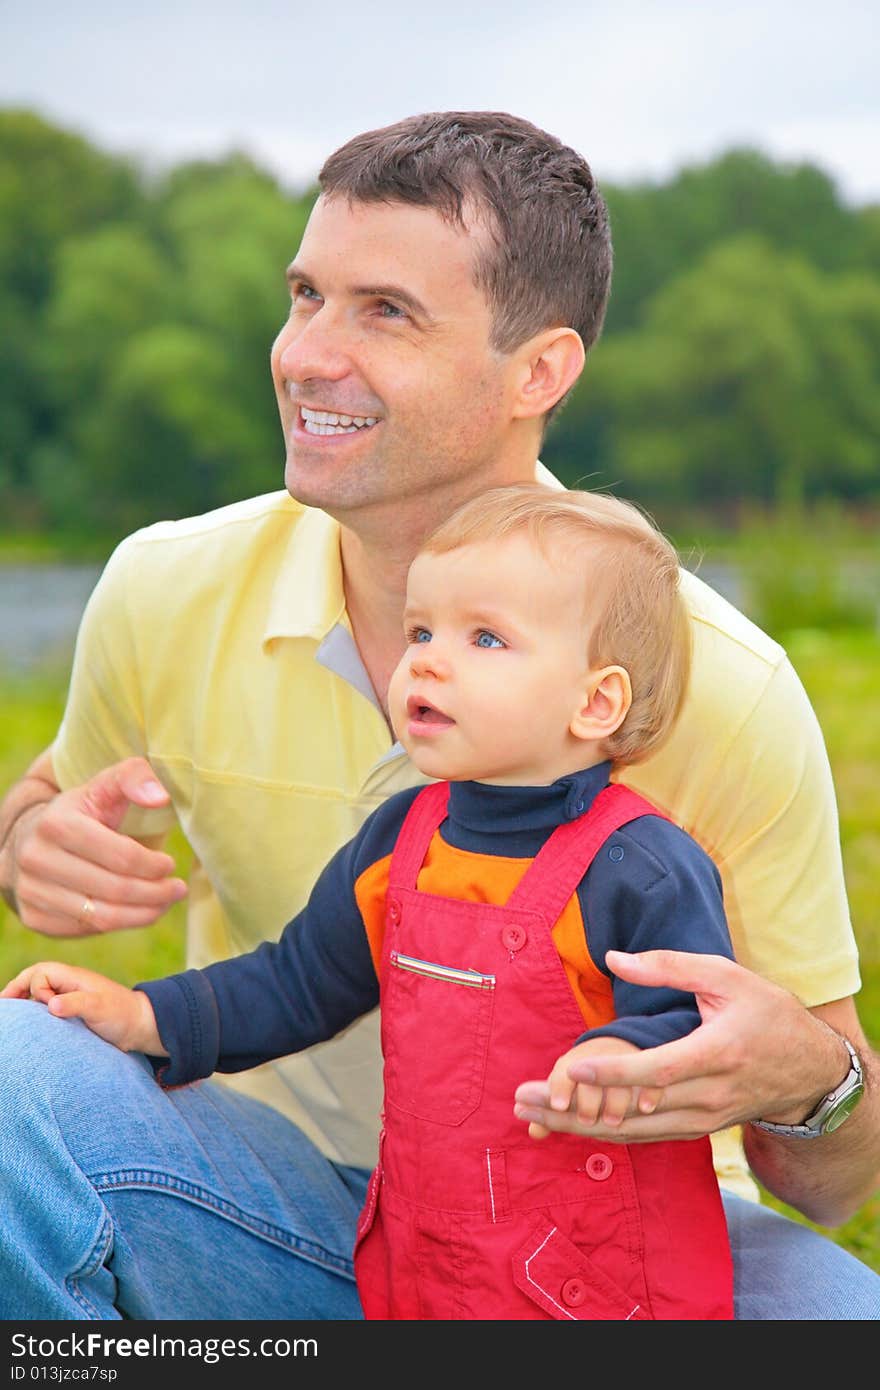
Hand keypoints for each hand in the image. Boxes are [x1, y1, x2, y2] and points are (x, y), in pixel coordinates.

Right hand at [1, 960, 164, 1054]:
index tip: (46, 1008)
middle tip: (3, 1004)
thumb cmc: (122, 1015)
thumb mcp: (99, 1008)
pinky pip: (47, 1006)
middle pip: (35, 979)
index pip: (40, 974)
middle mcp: (69, 984)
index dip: (35, 989)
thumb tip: (50, 1005)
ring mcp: (70, 997)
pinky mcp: (72, 1012)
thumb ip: (76, 1003)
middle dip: (17, 989)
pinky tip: (29, 1024)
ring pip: (39, 992)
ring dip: (24, 999)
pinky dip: (35, 1011)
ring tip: (12, 1014)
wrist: (141, 1027)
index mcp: (73, 977)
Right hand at [8, 757, 186, 936]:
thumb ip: (135, 777)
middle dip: (156, 893)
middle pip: (115, 890)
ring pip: (102, 917)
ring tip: (164, 903)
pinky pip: (87, 930)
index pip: (122, 856)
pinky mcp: (34, 917)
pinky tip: (135, 911)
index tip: (171, 864)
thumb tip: (161, 797)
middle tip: (177, 890)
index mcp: (57, 824)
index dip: (154, 865)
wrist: (31, 839)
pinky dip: (118, 924)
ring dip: (143, 914)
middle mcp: (37, 860)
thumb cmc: (80, 812)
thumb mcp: (105, 785)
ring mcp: (31, 892)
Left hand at [512, 949, 845, 1142]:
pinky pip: (648, 1137)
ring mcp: (705, 1118)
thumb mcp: (726, 976)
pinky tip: (571, 1127)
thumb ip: (669, 967)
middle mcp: (710, 1095)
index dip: (616, 1074)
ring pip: (637, 1132)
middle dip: (578, 1107)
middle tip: (526, 1100)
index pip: (660, 1070)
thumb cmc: (767, 1013)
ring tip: (533, 1116)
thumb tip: (613, 958)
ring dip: (582, 1126)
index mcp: (718, 1052)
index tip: (574, 1070)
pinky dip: (608, 1134)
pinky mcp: (700, 1130)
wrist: (810, 1070)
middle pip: (637, 1109)